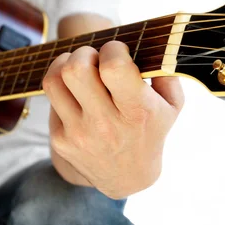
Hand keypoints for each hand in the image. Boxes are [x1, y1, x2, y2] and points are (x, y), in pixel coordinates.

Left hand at [43, 41, 184, 198]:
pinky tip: (77, 96)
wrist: (127, 177)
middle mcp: (105, 124)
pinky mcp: (60, 140)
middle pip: (75, 69)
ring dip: (65, 65)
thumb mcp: (172, 106)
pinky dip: (63, 90)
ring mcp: (78, 134)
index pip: (113, 67)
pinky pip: (52, 99)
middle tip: (94, 60)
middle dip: (84, 53)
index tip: (118, 54)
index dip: (113, 50)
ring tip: (79, 69)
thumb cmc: (150, 131)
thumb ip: (167, 73)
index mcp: (137, 111)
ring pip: (53, 80)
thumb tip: (152, 46)